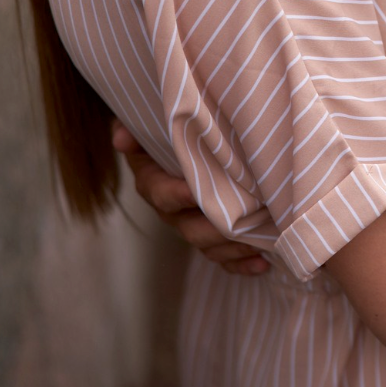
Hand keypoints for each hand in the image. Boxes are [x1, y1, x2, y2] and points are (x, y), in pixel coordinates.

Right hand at [113, 121, 267, 275]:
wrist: (181, 141)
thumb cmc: (167, 129)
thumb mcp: (147, 123)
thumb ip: (134, 128)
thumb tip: (122, 138)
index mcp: (154, 182)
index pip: (160, 193)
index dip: (177, 195)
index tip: (195, 192)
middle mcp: (171, 210)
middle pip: (189, 227)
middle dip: (215, 229)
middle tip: (242, 221)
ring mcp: (191, 224)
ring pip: (208, 245)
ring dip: (233, 248)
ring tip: (262, 242)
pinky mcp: (210, 235)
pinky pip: (222, 256)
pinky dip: (241, 263)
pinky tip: (264, 263)